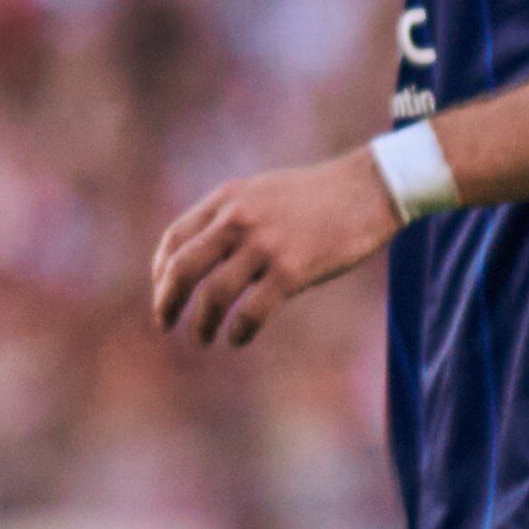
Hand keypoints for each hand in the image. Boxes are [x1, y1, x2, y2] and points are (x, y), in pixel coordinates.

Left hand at [149, 151, 401, 348]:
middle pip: (182, 268)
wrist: (368, 189)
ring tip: (201, 339)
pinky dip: (238, 331)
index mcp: (226, 199)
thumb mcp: (260, 192)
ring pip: (213, 294)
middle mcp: (237, 220)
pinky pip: (252, 311)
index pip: (174, 238)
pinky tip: (236, 339)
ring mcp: (264, 245)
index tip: (162, 292)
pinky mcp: (292, 270)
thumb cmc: (315, 196)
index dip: (160, 271)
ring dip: (200, 323)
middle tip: (164, 323)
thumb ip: (229, 217)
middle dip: (166, 300)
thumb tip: (203, 256)